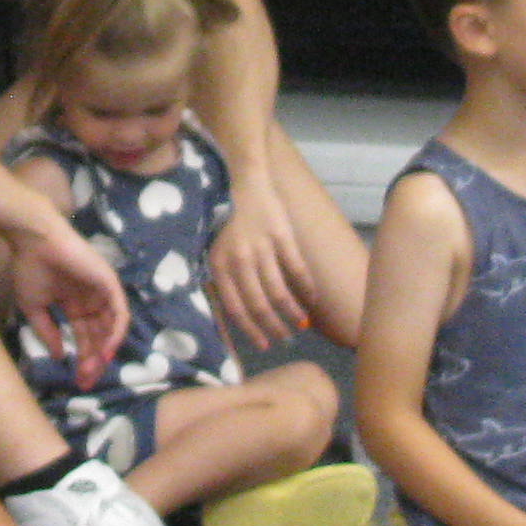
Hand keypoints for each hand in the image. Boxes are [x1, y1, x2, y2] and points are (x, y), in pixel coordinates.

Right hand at [9, 215, 131, 387]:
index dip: (82, 359)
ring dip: (105, 350)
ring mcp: (101, 292)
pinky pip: (119, 312)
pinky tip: (106, 350)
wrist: (34, 241)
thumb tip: (58, 356)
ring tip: (95, 368)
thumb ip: (47, 332)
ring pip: (111, 327)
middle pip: (99, 336)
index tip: (78, 380)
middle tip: (87, 381)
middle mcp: (90, 300)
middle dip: (94, 360)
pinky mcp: (109, 283)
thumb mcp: (35, 308)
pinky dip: (115, 332)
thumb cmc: (30, 269)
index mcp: (74, 305)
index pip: (84, 337)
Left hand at [205, 175, 317, 351]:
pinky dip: (306, 288)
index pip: (235, 308)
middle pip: (258, 304)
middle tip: (284, 340)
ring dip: (291, 313)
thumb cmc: (226, 218)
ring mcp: (261, 247)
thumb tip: (230, 315)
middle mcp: (239, 259)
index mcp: (219, 264)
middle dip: (273, 328)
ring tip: (300, 326)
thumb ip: (220, 278)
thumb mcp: (213, 248)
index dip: (250, 330)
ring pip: (279, 291)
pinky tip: (312, 299)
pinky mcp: (282, 236)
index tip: (263, 345)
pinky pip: (297, 269)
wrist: (243, 180)